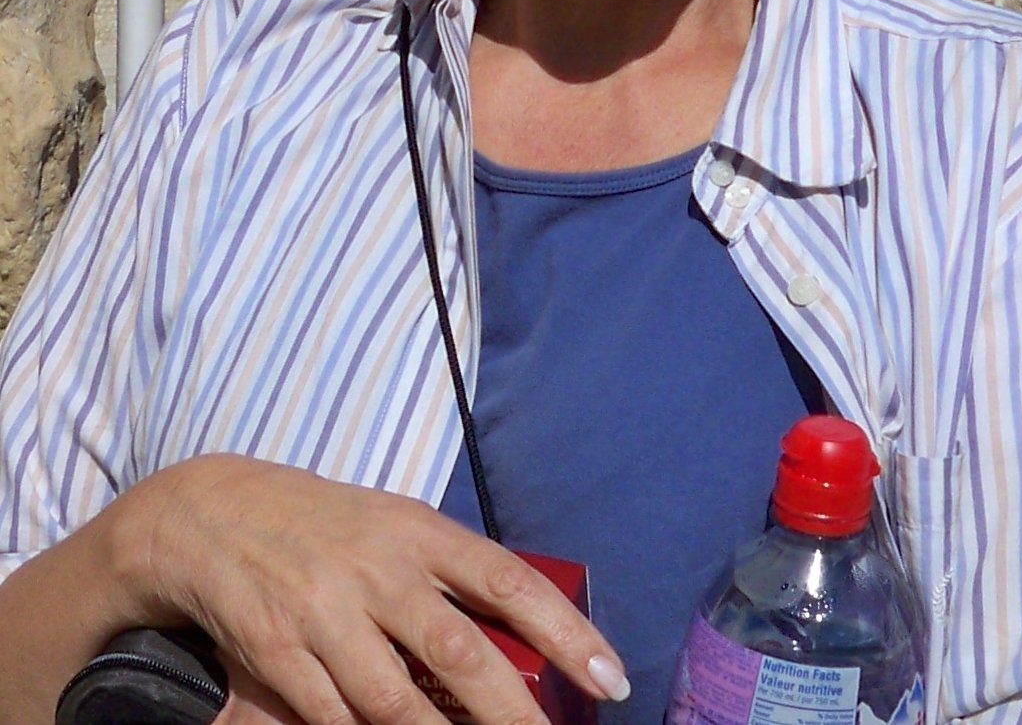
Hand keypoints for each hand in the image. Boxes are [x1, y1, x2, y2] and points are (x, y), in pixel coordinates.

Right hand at [130, 455, 627, 724]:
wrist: (213, 515)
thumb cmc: (328, 526)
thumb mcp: (396, 526)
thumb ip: (448, 574)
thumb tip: (521, 630)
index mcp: (421, 532)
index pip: (510, 582)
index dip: (566, 632)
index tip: (610, 676)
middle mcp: (380, 570)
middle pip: (461, 653)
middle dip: (513, 712)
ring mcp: (326, 615)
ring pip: (397, 703)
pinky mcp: (277, 655)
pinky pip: (332, 720)